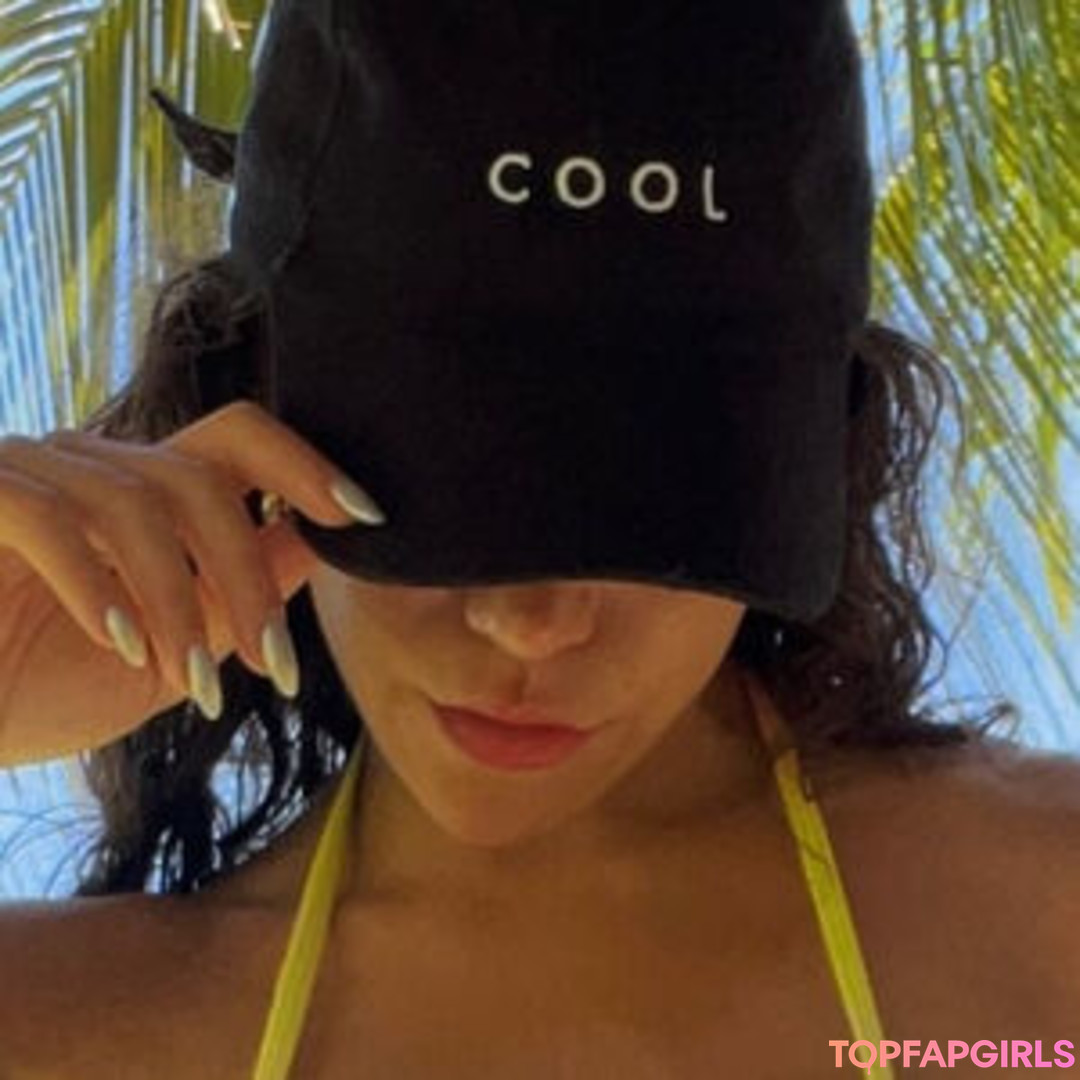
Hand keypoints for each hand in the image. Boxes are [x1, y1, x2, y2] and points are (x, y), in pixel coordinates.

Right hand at [0, 400, 384, 766]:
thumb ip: (232, 593)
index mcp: (142, 493)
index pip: (239, 441)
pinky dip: (101, 586)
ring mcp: (26, 474)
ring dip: (182, 603)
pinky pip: (51, 519)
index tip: (368, 517)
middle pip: (204, 478)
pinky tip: (124, 648)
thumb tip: (315, 545)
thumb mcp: (166, 649)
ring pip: (138, 502)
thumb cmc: (33, 686)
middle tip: (273, 667)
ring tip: (196, 687)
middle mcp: (89, 466)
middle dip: (250, 576)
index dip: (307, 465)